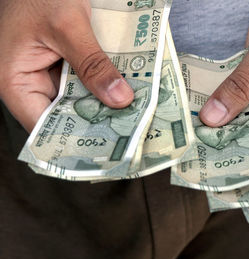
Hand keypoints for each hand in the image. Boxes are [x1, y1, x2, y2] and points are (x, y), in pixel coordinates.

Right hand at [0, 0, 133, 131]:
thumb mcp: (69, 27)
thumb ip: (92, 64)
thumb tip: (120, 100)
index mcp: (14, 81)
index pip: (44, 127)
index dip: (75, 139)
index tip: (108, 147)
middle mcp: (29, 82)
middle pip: (66, 115)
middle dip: (99, 120)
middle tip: (135, 131)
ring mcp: (48, 73)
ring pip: (79, 98)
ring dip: (106, 103)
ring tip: (139, 115)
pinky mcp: (64, 62)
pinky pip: (85, 80)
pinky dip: (105, 83)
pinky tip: (132, 91)